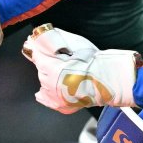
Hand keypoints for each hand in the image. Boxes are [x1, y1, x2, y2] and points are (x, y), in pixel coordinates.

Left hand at [22, 25, 140, 113]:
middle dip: (47, 63)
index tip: (34, 43)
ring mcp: (56, 98)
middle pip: (41, 70)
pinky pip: (47, 99)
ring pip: (44, 84)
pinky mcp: (62, 106)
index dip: (36, 48)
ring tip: (63, 72)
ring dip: (49, 77)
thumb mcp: (74, 44)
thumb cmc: (94, 62)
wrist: (109, 80)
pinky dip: (48, 94)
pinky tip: (50, 89)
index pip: (36, 56)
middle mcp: (50, 86)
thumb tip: (41, 36)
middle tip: (60, 59)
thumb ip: (54, 39)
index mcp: (52, 69)